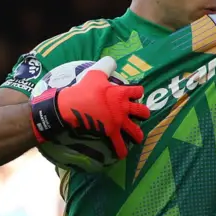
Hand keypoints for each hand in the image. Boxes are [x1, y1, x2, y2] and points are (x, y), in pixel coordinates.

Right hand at [30, 57, 149, 158]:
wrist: (72, 105)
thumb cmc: (84, 88)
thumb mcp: (96, 73)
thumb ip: (106, 66)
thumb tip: (112, 61)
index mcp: (121, 93)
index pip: (138, 91)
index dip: (138, 92)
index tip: (136, 93)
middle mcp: (124, 108)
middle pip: (142, 111)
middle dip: (144, 114)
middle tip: (142, 115)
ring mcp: (118, 121)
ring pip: (135, 130)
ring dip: (138, 135)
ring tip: (138, 137)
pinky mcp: (110, 132)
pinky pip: (120, 144)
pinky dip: (122, 150)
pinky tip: (123, 154)